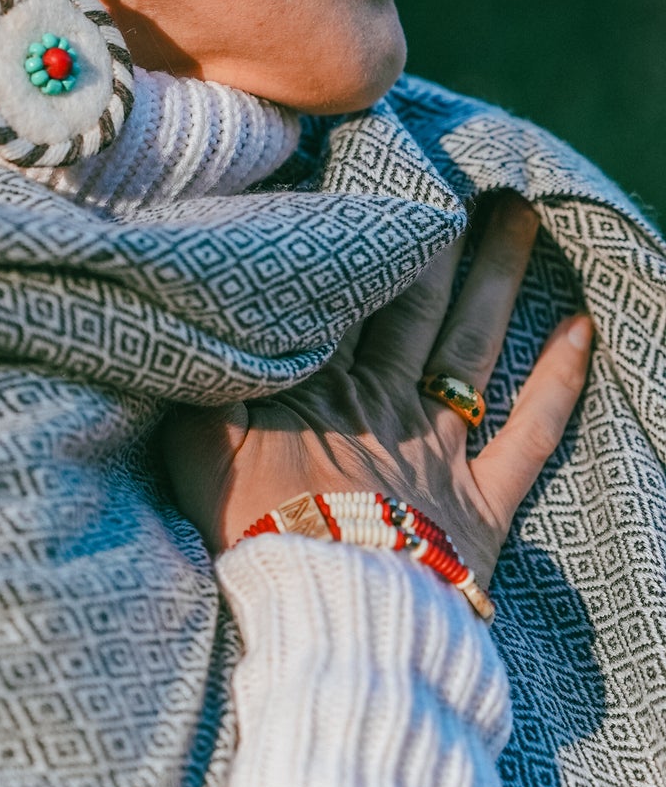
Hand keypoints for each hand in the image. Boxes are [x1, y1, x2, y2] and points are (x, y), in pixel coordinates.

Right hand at [162, 193, 592, 584]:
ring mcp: (438, 447)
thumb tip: (206, 300)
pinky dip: (560, 382)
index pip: (344, 290)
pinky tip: (585, 329)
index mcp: (320, 382)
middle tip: (449, 176)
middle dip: (431, 235)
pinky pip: (532, 433)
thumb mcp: (200, 441)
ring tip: (519, 211)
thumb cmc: (253, 531)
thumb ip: (209, 374)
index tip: (369, 175)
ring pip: (474, 345)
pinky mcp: (480, 503)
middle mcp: (386, 400)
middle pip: (416, 300)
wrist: (324, 611)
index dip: (357, 233)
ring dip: (500, 277)